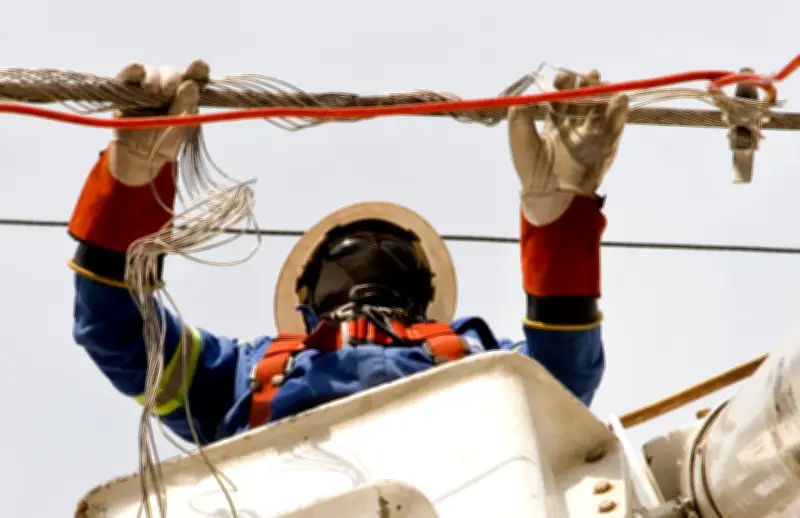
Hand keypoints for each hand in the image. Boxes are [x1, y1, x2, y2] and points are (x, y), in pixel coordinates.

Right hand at [108, 59, 209, 186]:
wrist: (136, 157)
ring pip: (152, 71)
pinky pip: (129, 74)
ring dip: (153, 78)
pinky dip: (133, 70)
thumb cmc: (163, 144)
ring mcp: (147, 88)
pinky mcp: (127, 89)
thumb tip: (191, 84)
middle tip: (168, 91)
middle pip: (171, 73)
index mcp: (186, 98)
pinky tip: (136, 69)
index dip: (198, 69)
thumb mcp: (178, 129)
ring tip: (151, 91)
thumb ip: (185, 106)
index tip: (198, 65)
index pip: (196, 78)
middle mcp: (168, 89)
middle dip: (171, 78)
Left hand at [508, 69, 628, 225]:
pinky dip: (619, 112)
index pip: (561, 97)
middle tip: (589, 74)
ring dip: (604, 94)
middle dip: (587, 84)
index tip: (562, 77)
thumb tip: (519, 99)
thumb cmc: (532, 171)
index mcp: (554, 123)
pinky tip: (619, 99)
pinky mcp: (605, 146)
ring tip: (603, 84)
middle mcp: (574, 126)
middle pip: (584, 98)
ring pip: (601, 109)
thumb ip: (519, 120)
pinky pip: (615, 127)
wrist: (551, 197)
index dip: (563, 85)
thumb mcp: (521, 142)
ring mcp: (591, 135)